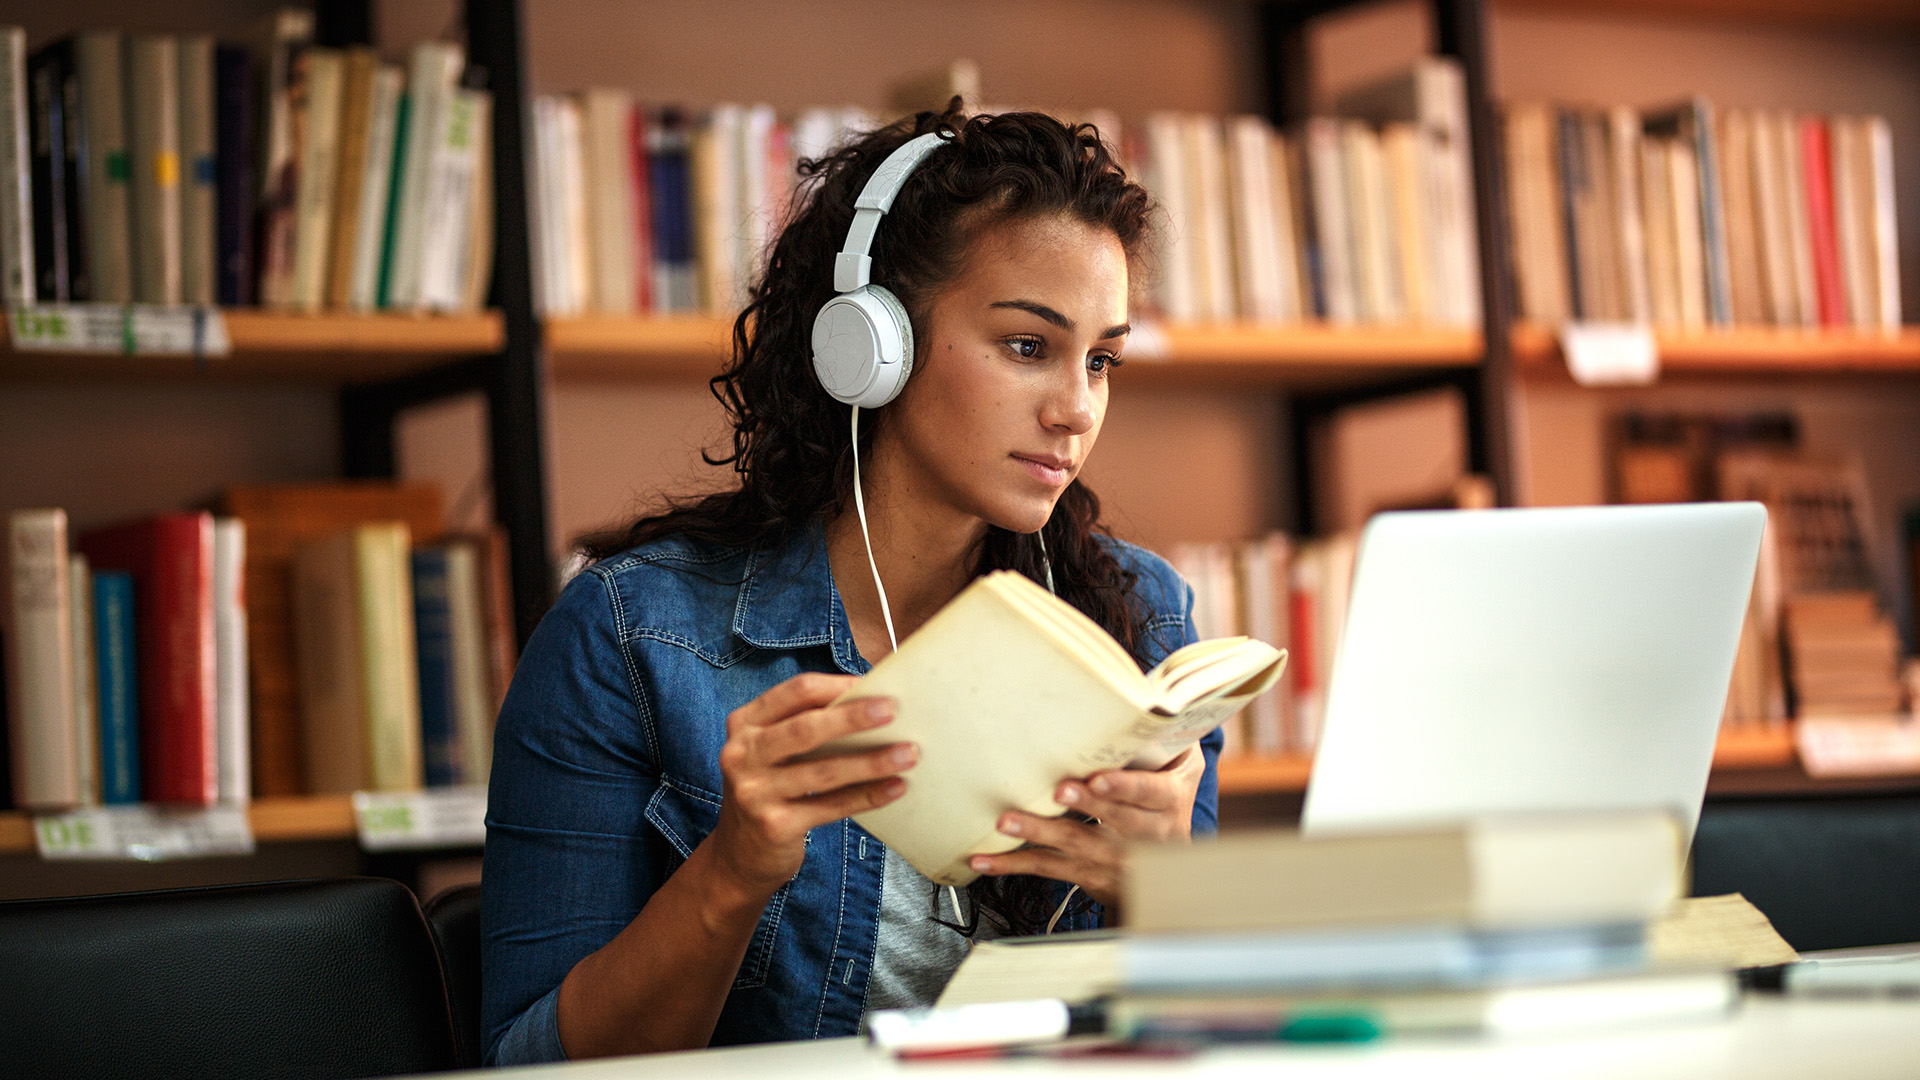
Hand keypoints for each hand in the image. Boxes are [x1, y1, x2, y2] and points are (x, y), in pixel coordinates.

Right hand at [707, 673, 915, 897]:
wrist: (739, 855)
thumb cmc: (770, 788)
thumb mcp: (772, 751)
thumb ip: (806, 726)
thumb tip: (872, 703)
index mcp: (745, 723)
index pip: (795, 692)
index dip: (837, 686)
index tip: (874, 684)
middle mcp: (742, 754)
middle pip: (806, 728)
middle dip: (853, 717)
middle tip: (893, 710)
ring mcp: (754, 792)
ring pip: (824, 770)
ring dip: (871, 761)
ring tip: (908, 754)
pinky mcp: (774, 826)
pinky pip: (831, 806)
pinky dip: (867, 796)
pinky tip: (896, 788)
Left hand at [967, 745, 1204, 909]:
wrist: (1172, 872)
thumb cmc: (1167, 800)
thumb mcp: (1183, 769)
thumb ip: (1171, 735)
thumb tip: (1156, 690)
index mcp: (1168, 801)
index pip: (1148, 793)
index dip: (1123, 787)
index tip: (1098, 779)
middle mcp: (1145, 835)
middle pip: (1112, 820)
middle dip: (1084, 806)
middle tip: (1057, 790)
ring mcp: (1115, 859)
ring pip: (1075, 845)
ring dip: (1039, 833)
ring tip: (1007, 822)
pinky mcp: (1089, 875)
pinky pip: (1049, 869)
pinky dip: (1014, 865)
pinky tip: (985, 861)